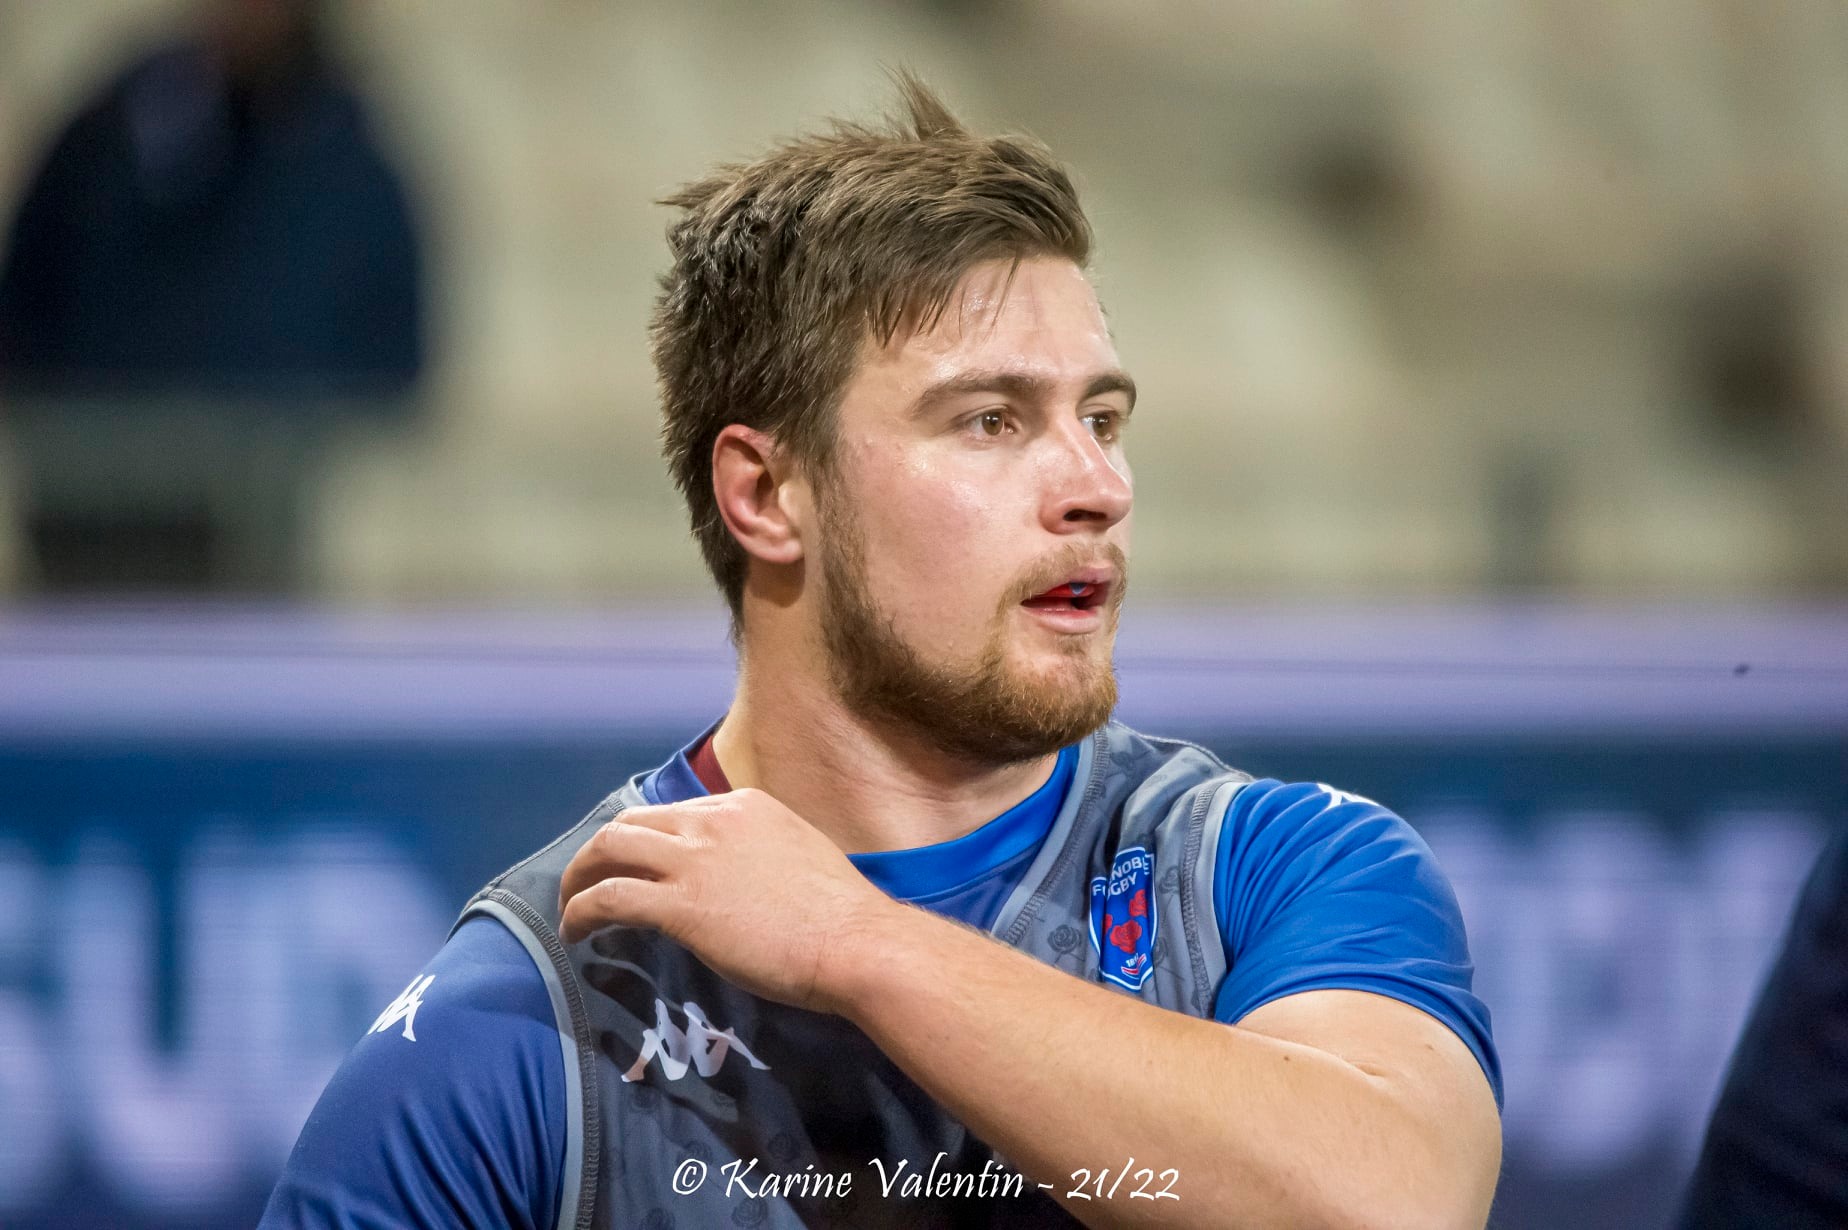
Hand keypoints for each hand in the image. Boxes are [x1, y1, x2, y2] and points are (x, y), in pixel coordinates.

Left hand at [557, 789, 900, 1012]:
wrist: (854, 941)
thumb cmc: (841, 915)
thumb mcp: (799, 858)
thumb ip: (759, 857)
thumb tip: (738, 882)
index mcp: (744, 807)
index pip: (675, 814)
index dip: (645, 842)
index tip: (636, 868)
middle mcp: (713, 821)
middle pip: (631, 823)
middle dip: (600, 853)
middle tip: (587, 884)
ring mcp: (694, 859)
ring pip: (609, 847)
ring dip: (579, 877)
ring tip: (570, 907)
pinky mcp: (681, 903)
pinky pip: (609, 897)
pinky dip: (582, 911)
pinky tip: (577, 933)